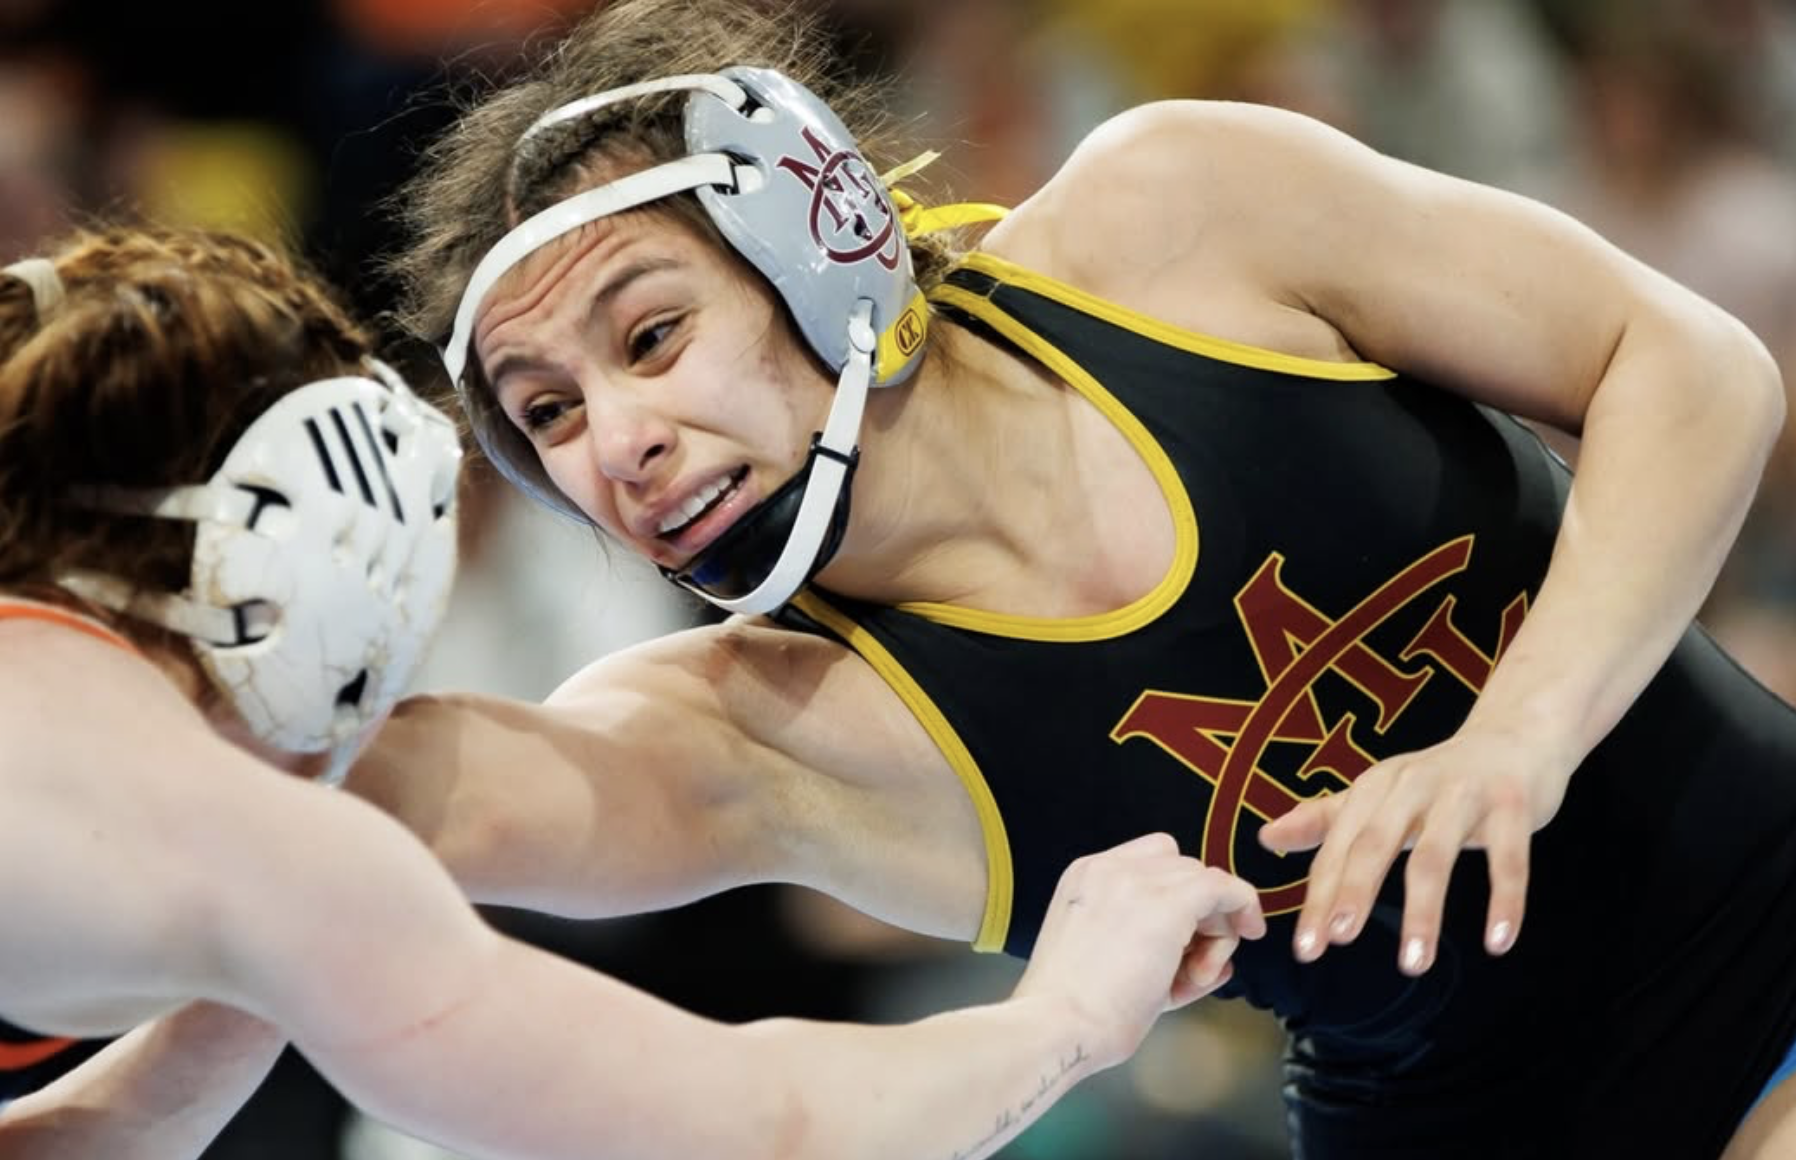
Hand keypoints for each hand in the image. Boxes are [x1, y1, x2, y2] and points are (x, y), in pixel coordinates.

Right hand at [1014, 833, 1264, 1070]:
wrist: (1057, 1024)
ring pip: (1205, 881)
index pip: (1151, 861)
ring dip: (1215, 927)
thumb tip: (1209, 957)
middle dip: (1198, 915)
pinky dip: (1243, 907)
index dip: (1177, 895)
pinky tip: (1247, 932)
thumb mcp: (1105, 958)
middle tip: (1193, 966)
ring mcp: (1138, 881)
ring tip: (1194, 976)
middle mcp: (1110, 868)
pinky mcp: (1169, 904)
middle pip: (1182, 868)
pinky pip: (1225, 888)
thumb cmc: (1073, 1010)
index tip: (1185, 935)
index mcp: (1086, 877)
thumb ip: (1151, 944)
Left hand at [1257, 723, 1572, 975]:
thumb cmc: (1439, 780)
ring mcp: (1464, 792)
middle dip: (1353, 891)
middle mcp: (1413, 785)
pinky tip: (1497, 943)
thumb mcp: (1380, 795)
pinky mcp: (1512, 803)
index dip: (1321, 895)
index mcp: (1375, 788)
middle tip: (1337, 940)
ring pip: (1437, 855)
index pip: (1339, 847)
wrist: (1515, 736)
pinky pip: (1509, 859)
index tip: (1306, 947)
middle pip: (1375, 842)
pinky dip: (1504, 902)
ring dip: (1423, 912)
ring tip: (1413, 963)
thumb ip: (1327, 819)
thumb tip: (1267, 838)